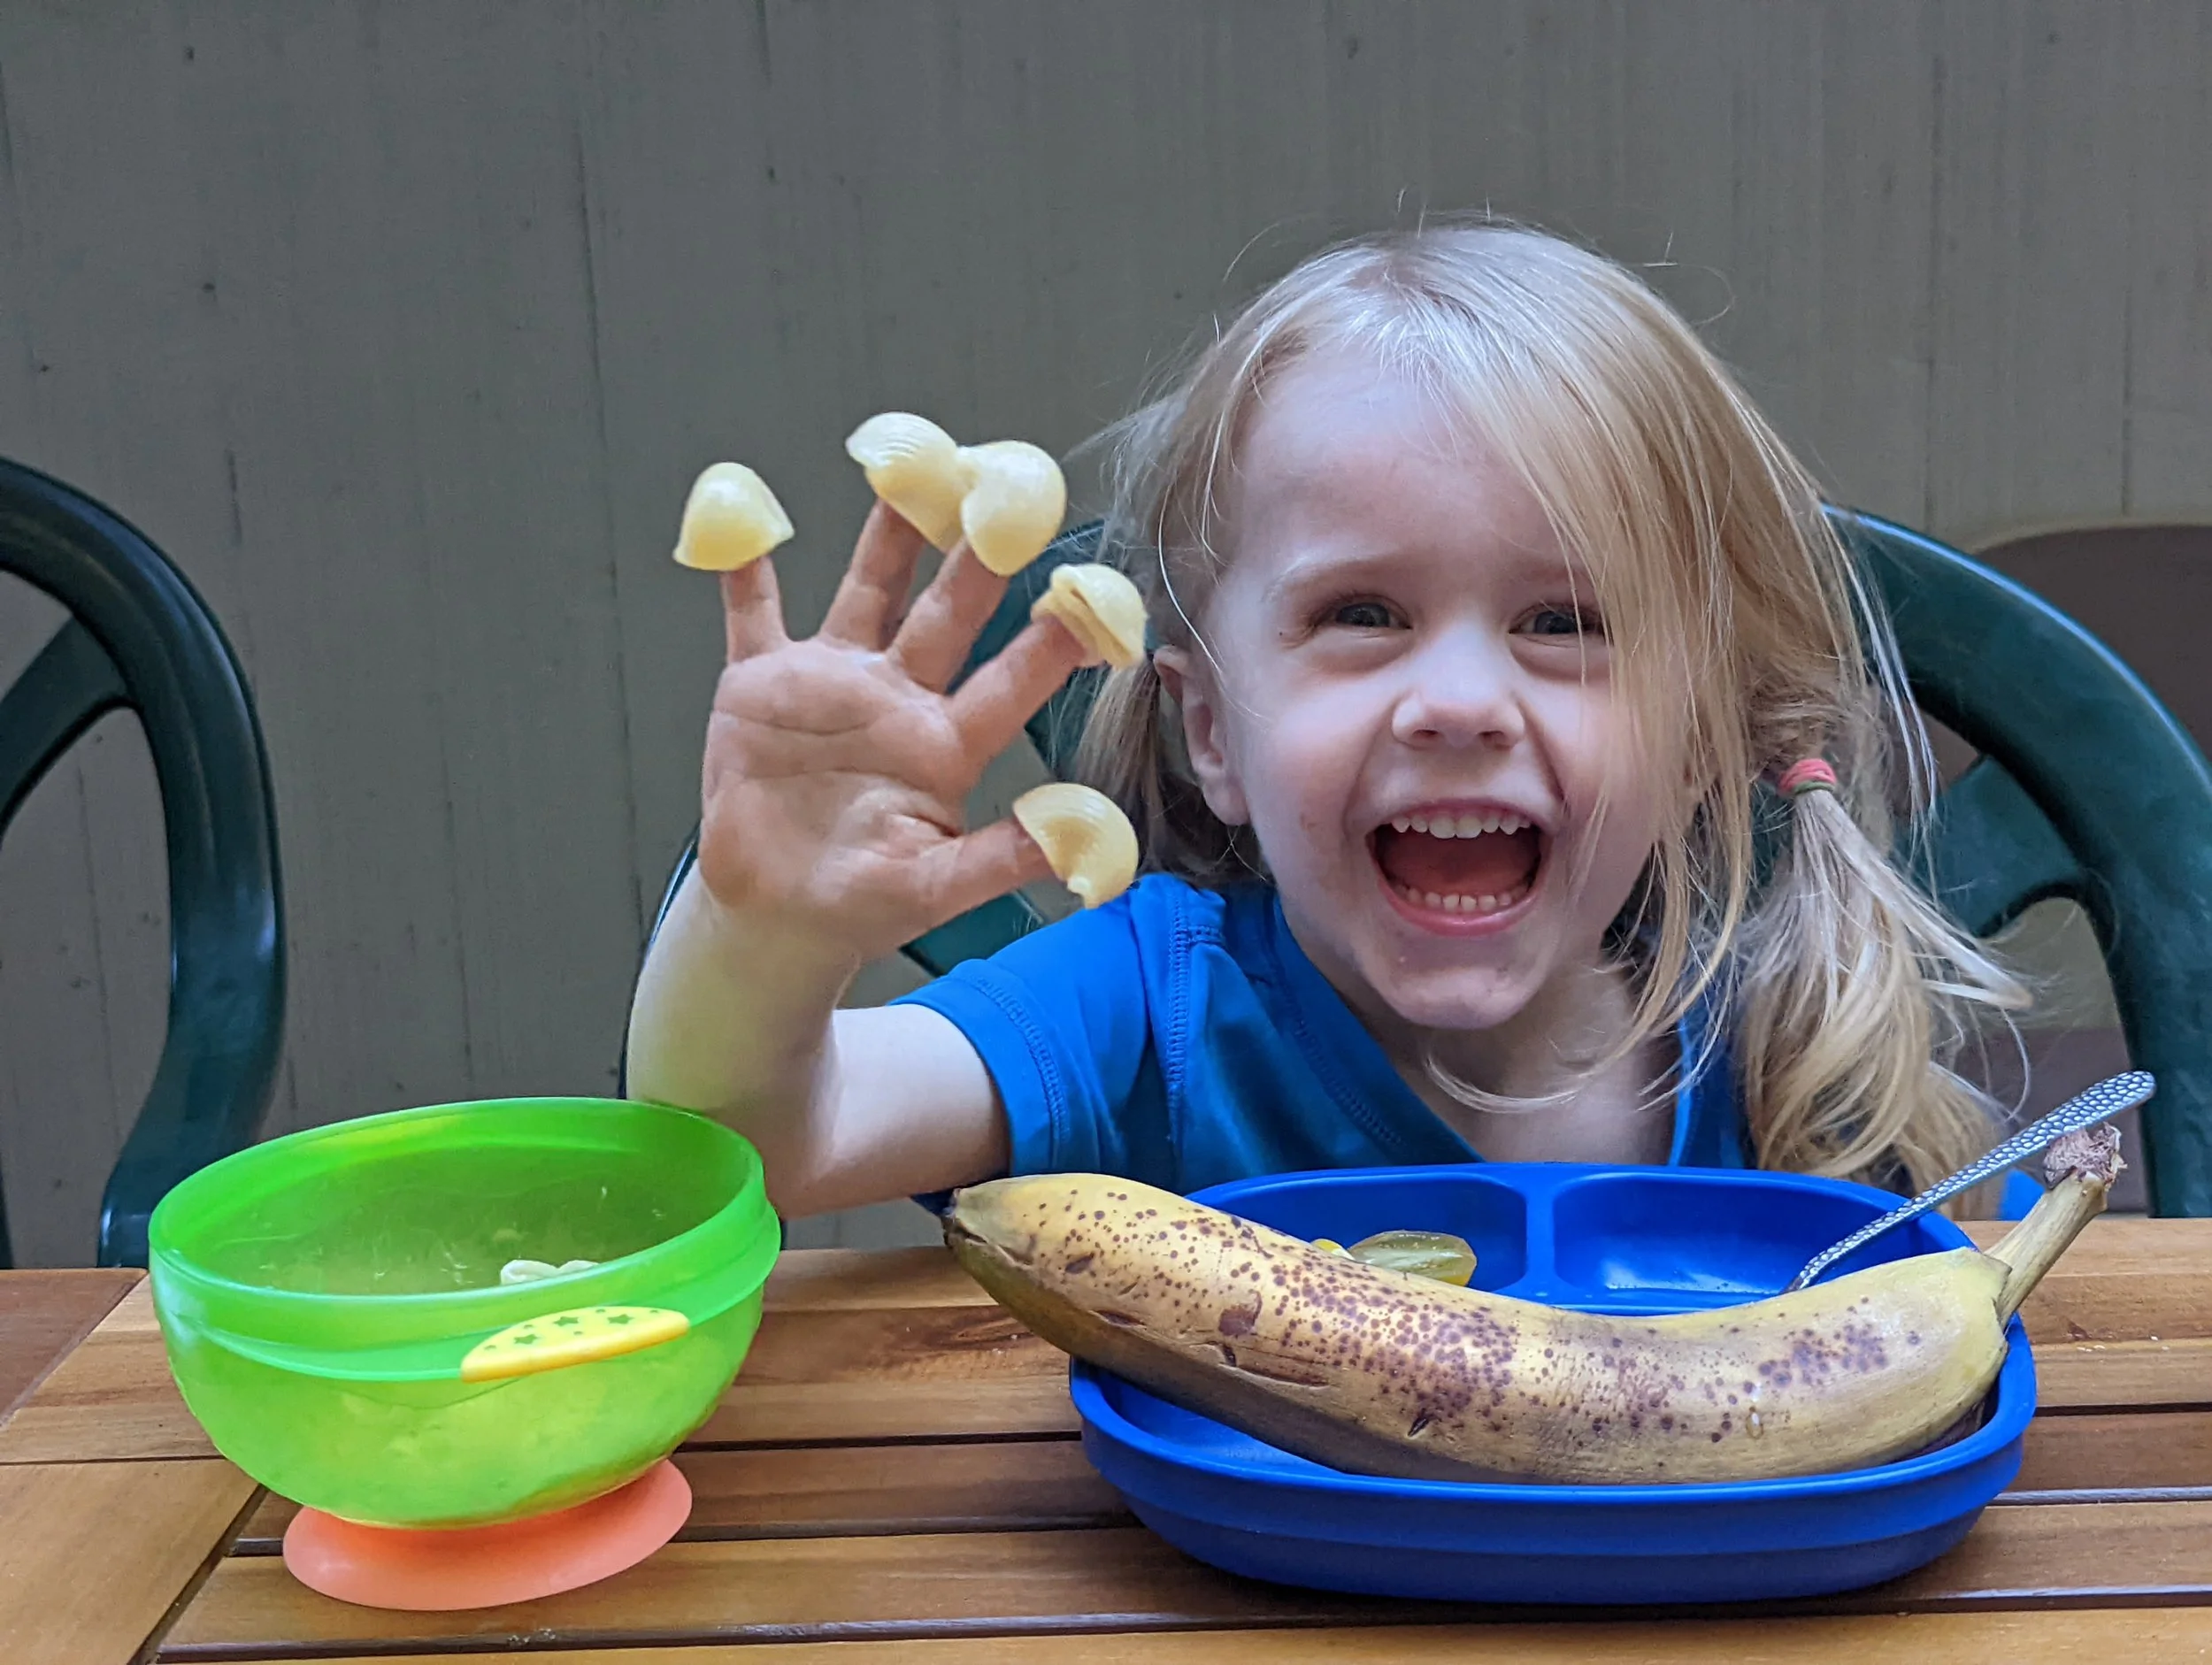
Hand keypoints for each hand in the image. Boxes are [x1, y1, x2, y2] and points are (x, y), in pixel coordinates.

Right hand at [697, 502, 1091, 972]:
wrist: (774, 916)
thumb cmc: (861, 907)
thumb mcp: (935, 889)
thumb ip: (1004, 859)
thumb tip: (1086, 839)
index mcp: (947, 746)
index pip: (1011, 681)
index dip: (1053, 639)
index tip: (1094, 595)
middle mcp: (899, 699)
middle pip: (948, 613)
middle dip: (978, 554)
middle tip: (1011, 488)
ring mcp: (832, 683)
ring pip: (869, 589)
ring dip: (889, 531)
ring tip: (913, 461)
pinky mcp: (762, 685)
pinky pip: (751, 609)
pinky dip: (743, 561)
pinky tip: (742, 505)